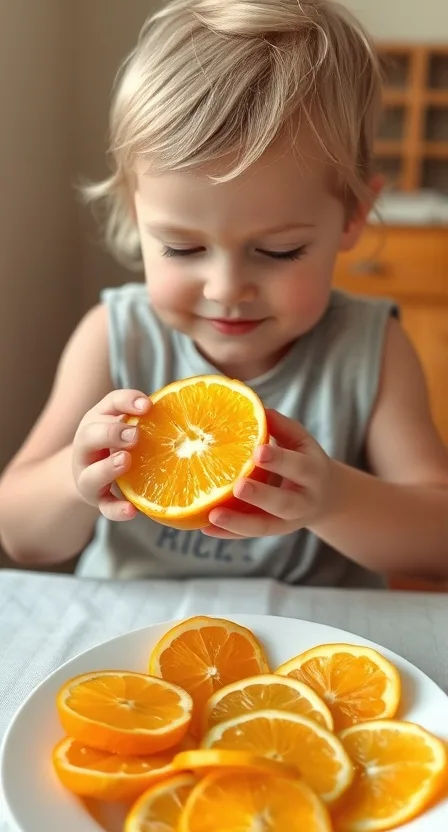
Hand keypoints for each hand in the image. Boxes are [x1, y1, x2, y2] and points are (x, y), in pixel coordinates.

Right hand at [73, 390, 150, 520]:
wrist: (91, 473)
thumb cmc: (119, 442)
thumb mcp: (128, 423)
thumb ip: (149, 417)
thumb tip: (192, 414)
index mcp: (98, 420)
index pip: (110, 404)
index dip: (127, 401)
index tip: (148, 405)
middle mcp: (87, 447)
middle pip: (88, 436)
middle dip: (111, 433)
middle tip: (135, 434)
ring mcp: (88, 476)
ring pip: (89, 475)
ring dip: (107, 468)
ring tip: (125, 461)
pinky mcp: (98, 500)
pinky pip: (104, 507)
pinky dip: (117, 510)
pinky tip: (132, 510)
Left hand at [203, 409, 332, 538]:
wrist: (324, 498)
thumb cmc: (304, 459)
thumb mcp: (301, 441)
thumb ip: (282, 426)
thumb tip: (257, 407)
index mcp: (313, 473)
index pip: (298, 467)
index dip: (279, 460)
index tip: (257, 452)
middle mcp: (304, 501)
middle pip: (284, 503)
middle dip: (261, 496)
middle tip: (238, 486)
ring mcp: (288, 522)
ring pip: (264, 526)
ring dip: (238, 523)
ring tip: (212, 515)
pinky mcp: (272, 531)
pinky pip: (249, 535)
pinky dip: (227, 533)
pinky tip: (205, 527)